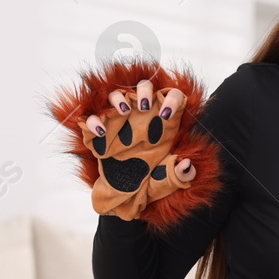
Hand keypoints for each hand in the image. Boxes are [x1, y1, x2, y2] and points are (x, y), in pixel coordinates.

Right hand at [49, 60, 219, 228]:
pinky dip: (93, 120)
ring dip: (119, 98)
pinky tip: (100, 132)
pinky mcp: (100, 129)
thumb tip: (186, 166)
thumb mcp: (167, 179)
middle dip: (144, 91)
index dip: (172, 100)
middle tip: (144, 107)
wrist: (125, 191)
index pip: (172, 97)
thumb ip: (181, 175)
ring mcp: (119, 120)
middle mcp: (141, 115)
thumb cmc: (150, 179)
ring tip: (124, 111)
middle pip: (144, 86)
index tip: (166, 114)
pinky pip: (93, 116)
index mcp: (162, 122)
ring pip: (117, 94)